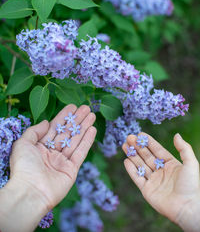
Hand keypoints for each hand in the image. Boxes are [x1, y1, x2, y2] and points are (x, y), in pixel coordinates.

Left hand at [0, 104, 95, 231]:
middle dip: (77, 120)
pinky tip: (92, 130)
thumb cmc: (23, 167)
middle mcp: (52, 153)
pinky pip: (81, 152)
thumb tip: (47, 122)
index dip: (64, 116)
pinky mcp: (72, 170)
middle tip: (87, 108)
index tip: (73, 106)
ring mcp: (62, 161)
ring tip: (92, 115)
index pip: (55, 128)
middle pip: (67, 132)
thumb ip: (34, 131)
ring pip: (76, 140)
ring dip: (84, 127)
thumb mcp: (22, 144)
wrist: (30, 192)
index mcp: (40, 147)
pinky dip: (87, 141)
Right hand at [122, 133, 199, 231]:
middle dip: (138, 146)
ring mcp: (154, 181)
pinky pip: (137, 178)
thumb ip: (184, 148)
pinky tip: (126, 161)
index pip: (157, 150)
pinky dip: (131, 170)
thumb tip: (177, 135)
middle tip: (129, 137)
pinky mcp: (147, 191)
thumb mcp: (191, 163)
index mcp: (171, 164)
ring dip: (132, 155)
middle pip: (147, 156)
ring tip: (124, 145)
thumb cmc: (192, 185)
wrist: (188, 208)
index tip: (140, 134)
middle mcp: (161, 172)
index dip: (148, 142)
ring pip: (140, 165)